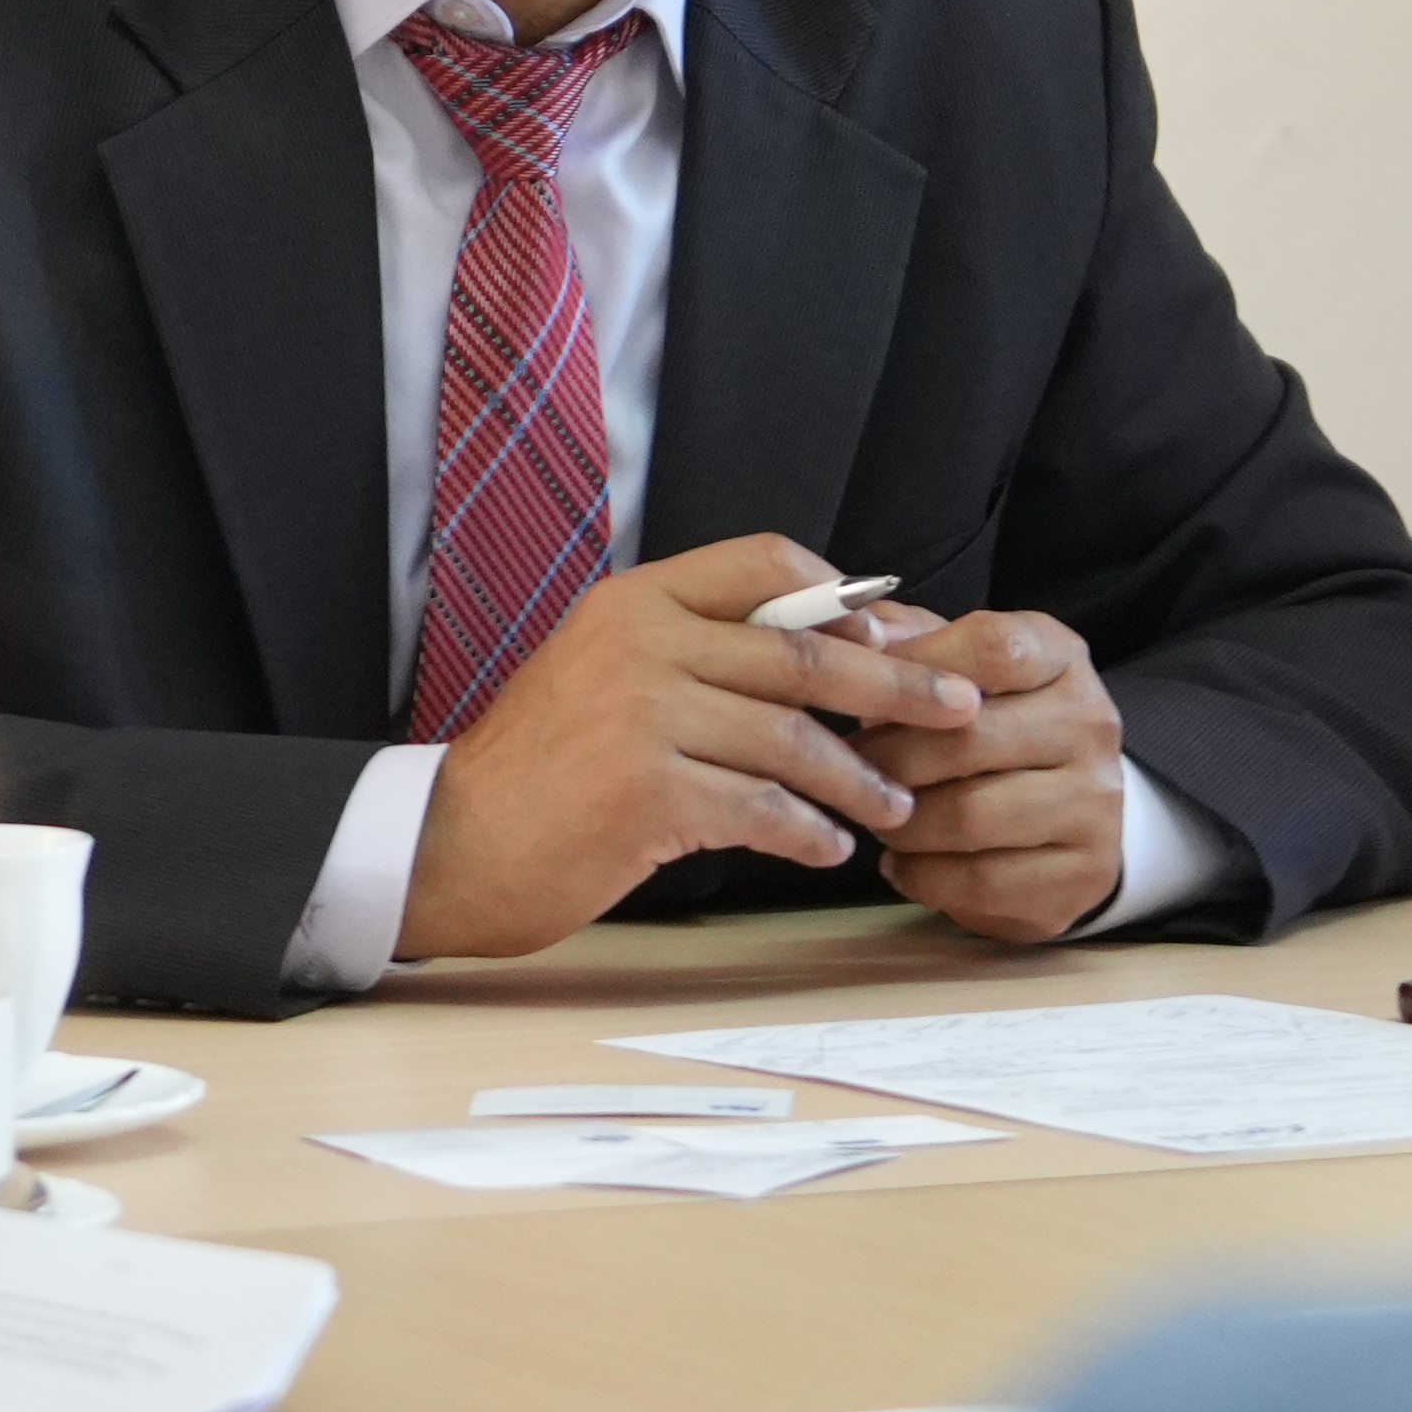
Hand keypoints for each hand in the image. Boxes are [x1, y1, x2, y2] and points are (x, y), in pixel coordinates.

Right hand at [404, 535, 993, 961]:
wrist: (453, 840)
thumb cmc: (543, 765)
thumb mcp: (606, 670)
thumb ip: (695, 648)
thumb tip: (823, 647)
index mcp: (636, 599)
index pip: (766, 562)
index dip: (846, 599)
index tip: (900, 639)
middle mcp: (641, 643)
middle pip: (803, 655)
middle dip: (895, 688)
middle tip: (958, 715)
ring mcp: (642, 716)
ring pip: (792, 739)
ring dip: (859, 780)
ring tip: (896, 809)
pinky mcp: (646, 794)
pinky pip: (760, 806)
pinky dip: (807, 830)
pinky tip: (828, 848)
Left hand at [871, 606, 1132, 941]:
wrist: (1070, 810)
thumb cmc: (993, 726)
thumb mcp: (959, 667)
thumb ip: (906, 640)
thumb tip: (849, 629)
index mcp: (1060, 658)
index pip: (992, 647)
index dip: (915, 671)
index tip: (864, 694)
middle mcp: (1090, 724)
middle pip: (967, 738)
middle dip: (889, 759)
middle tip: (850, 772)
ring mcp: (1096, 804)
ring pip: (969, 816)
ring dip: (902, 824)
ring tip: (880, 818)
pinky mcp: (1082, 875)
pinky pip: (981, 881)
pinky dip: (922, 877)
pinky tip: (903, 864)